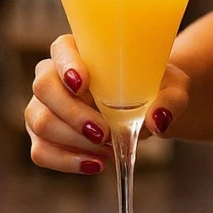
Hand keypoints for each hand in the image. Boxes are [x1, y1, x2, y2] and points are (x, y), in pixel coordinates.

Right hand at [25, 34, 189, 172]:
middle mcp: (54, 74)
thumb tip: (157, 121)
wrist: (148, 108)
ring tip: (107, 150)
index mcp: (81, 50)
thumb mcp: (173, 88)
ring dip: (73, 141)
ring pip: (39, 121)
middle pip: (44, 87)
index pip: (61, 49)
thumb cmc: (156, 87)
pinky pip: (39, 150)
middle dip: (73, 114)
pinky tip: (96, 163)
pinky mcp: (44, 135)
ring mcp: (44, 106)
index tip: (83, 84)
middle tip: (104, 132)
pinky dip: (66, 161)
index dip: (66, 65)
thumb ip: (170, 101)